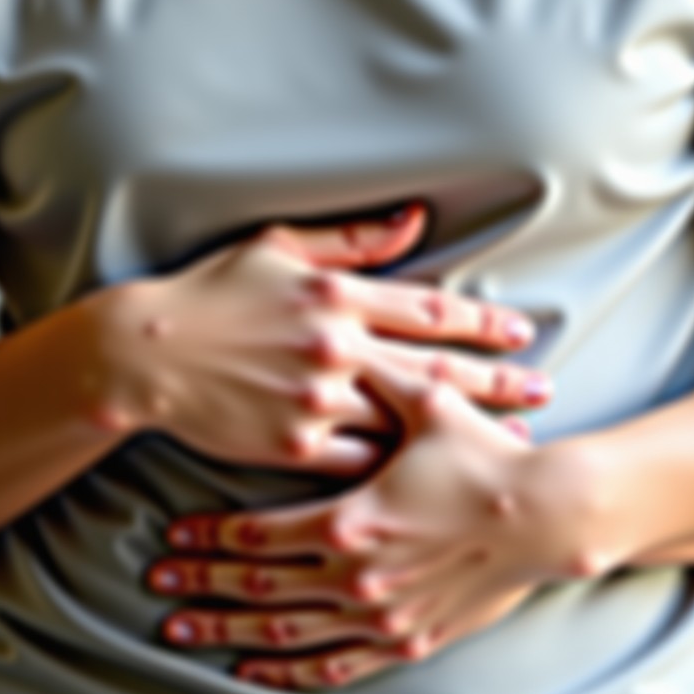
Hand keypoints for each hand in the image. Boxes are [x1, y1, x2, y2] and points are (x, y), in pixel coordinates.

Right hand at [86, 202, 551, 473]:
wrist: (148, 354)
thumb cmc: (213, 294)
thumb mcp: (280, 247)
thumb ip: (354, 240)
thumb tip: (416, 220)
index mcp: (338, 294)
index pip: (430, 308)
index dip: (483, 324)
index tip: (522, 334)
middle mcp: (337, 345)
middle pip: (437, 367)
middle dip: (498, 380)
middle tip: (545, 391)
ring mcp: (318, 397)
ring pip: (410, 418)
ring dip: (465, 429)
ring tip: (511, 438)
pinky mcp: (296, 443)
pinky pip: (362, 458)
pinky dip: (405, 465)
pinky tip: (438, 473)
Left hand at [146, 359, 595, 690]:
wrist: (546, 517)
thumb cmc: (486, 459)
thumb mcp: (431, 406)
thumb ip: (380, 375)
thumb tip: (347, 338)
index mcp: (351, 517)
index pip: (261, 530)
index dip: (211, 534)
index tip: (173, 534)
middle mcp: (354, 574)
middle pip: (259, 584)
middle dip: (201, 582)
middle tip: (156, 583)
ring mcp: (379, 614)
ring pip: (286, 632)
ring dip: (228, 632)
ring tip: (182, 633)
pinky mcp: (406, 640)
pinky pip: (337, 665)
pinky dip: (290, 669)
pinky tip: (256, 670)